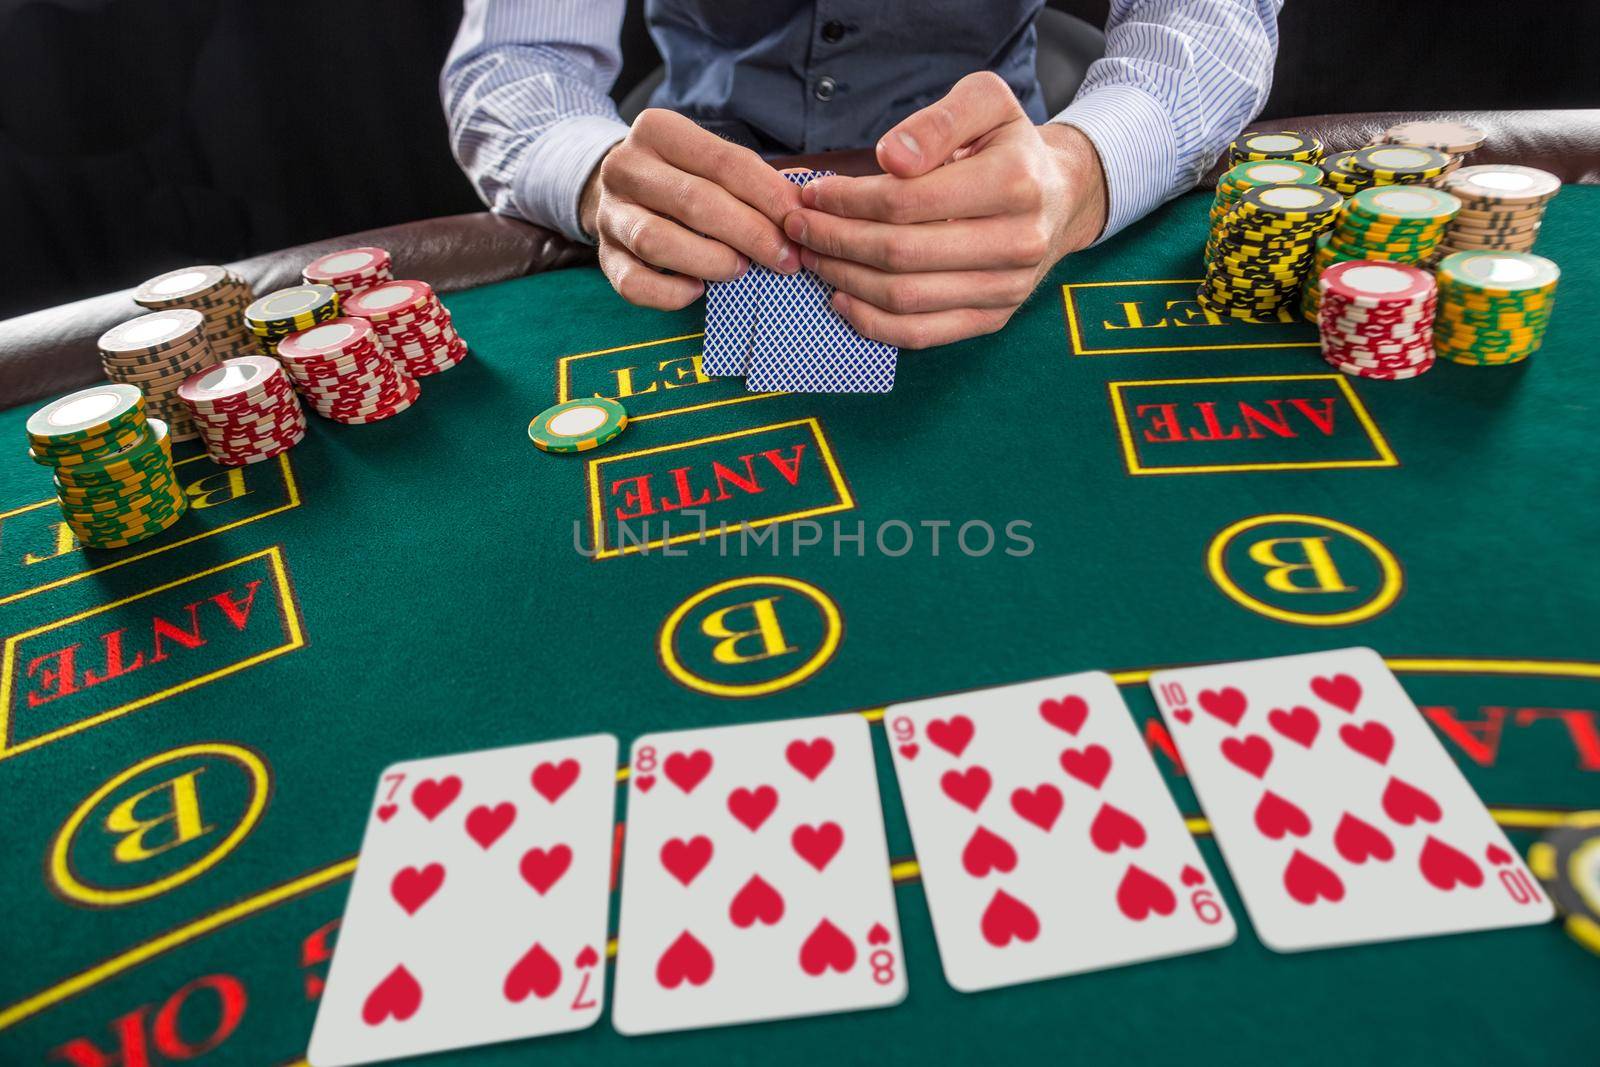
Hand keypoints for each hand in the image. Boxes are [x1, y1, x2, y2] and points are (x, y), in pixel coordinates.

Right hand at [582, 109, 802, 309]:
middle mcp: (626, 166)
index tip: (802, 224)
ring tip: (739, 270)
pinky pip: (633, 283)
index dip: (769, 196)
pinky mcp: (603, 255)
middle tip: (785, 258)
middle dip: (749, 233)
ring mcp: (610, 213)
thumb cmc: (681, 178)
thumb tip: (808, 199)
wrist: (612, 191)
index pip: (724, 161)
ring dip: (709, 260)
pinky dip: (670, 293)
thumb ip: (755, 178)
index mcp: (658, 130)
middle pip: (694, 201)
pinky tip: (696, 290)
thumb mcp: (711, 162)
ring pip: (657, 240)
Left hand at [782, 71, 1107, 347]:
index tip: (813, 193)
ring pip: (905, 297)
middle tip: (797, 226)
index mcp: (1014, 182)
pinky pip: (922, 333)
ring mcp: (1007, 288)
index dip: (848, 200)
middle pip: (900, 252)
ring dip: (845, 279)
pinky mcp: (993, 318)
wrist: (1058, 196)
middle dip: (835, 240)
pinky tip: (840, 298)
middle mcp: (1017, 242)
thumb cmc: (1008, 145)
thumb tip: (893, 158)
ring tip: (811, 256)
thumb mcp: (985, 103)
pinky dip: (872, 323)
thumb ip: (938, 121)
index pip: (907, 201)